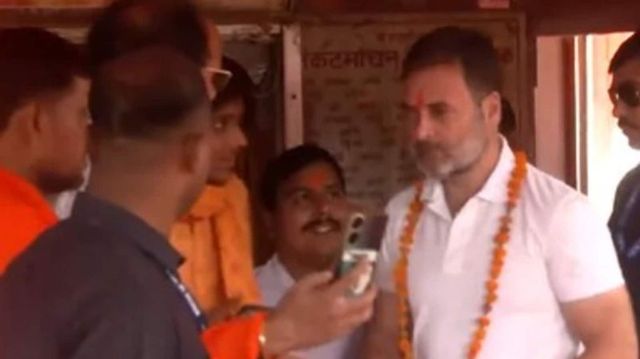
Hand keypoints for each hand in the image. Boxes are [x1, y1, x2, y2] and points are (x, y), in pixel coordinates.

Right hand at [261, 260, 376, 355]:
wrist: (284, 333)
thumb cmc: (290, 307)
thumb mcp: (301, 285)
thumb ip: (319, 277)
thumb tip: (333, 274)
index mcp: (330, 296)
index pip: (353, 279)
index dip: (362, 268)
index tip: (368, 261)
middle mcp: (341, 311)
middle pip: (367, 299)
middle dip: (372, 289)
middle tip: (371, 282)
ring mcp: (342, 325)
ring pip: (365, 315)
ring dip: (369, 304)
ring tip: (366, 297)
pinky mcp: (339, 335)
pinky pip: (356, 324)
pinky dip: (360, 315)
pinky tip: (355, 310)